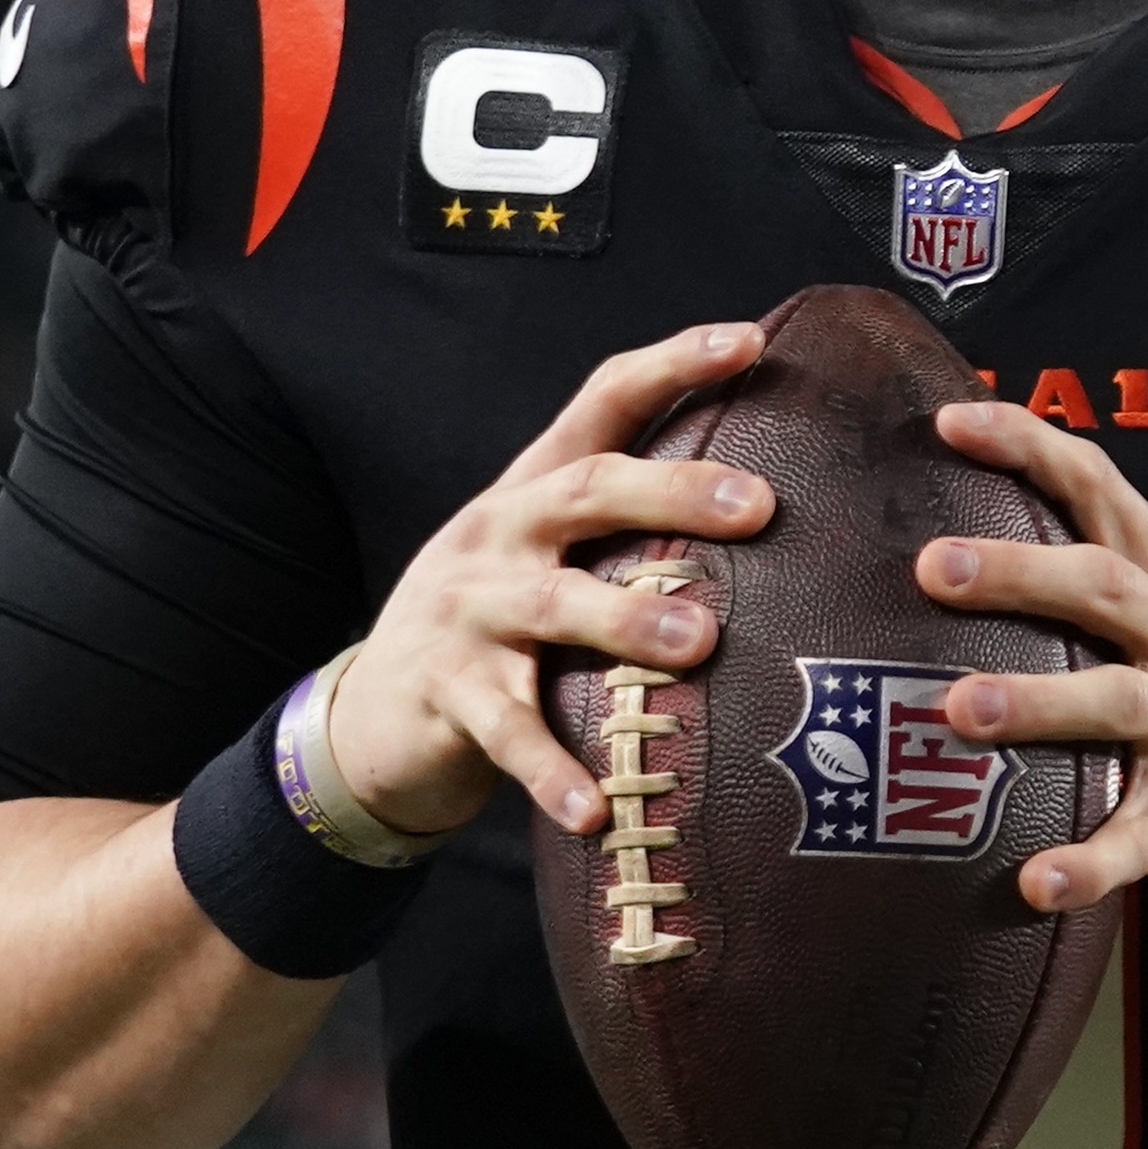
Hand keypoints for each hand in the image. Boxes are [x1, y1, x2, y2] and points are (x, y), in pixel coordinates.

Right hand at [317, 323, 776, 841]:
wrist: (370, 716)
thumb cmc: (501, 628)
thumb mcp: (552, 558)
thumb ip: (635, 530)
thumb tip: (777, 507)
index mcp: (535, 490)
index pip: (602, 403)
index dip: (671, 365)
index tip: (748, 340)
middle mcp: (500, 535)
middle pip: (586, 492)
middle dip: (672, 492)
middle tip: (758, 506)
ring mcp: (467, 613)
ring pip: (551, 606)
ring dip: (625, 622)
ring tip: (697, 645)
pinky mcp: (446, 695)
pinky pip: (506, 733)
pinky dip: (550, 771)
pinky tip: (594, 809)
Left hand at [913, 403, 1147, 923]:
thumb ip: (1078, 568)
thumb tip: (934, 519)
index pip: (1101, 489)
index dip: (1031, 447)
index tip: (952, 422)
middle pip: (1106, 588)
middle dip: (1020, 573)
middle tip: (933, 568)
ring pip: (1118, 704)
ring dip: (1038, 704)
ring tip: (958, 711)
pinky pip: (1138, 839)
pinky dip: (1089, 861)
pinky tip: (1034, 884)